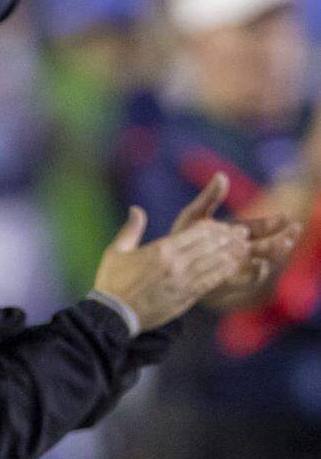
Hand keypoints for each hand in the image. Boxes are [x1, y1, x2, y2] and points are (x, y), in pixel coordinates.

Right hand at [94, 202, 249, 331]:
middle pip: (210, 246)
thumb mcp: (116, 251)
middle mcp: (176, 264)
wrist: (114, 315)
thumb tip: (136, 209)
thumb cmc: (112, 282)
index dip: (213, 227)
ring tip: (244, 247)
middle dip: (228, 238)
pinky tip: (234, 266)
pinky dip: (225, 271)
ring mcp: (183, 281)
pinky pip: (212, 281)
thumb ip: (131, 229)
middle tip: (242, 233)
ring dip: (232, 253)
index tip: (223, 224)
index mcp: (160, 250)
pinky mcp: (187, 297)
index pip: (196, 233)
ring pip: (216, 262)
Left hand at [168, 172, 302, 308]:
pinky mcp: (230, 282)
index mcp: (234, 234)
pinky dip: (257, 272)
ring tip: (284, 243)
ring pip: (264, 261)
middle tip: (294, 230)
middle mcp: (240, 252)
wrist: (164, 267)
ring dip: (276, 253)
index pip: (259, 228)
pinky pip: (249, 279)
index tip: (284, 216)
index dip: (272, 223)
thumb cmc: (180, 239)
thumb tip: (221, 175)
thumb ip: (209, 198)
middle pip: (268, 245)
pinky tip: (260, 263)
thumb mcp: (194, 216)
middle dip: (283, 237)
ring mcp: (236, 268)